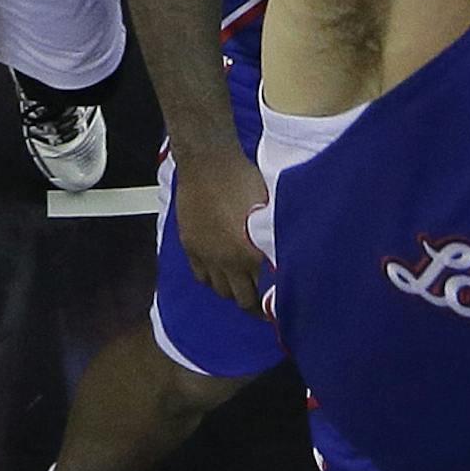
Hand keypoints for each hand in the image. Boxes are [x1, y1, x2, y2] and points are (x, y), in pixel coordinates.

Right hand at [176, 144, 269, 312]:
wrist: (209, 163)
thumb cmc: (243, 178)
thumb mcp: (268, 207)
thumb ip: (271, 235)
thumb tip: (280, 250)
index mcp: (250, 252)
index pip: (261, 292)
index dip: (269, 302)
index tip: (276, 306)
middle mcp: (226, 261)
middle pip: (240, 299)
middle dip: (252, 304)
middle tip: (261, 305)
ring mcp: (205, 256)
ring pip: (218, 290)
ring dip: (231, 291)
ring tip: (241, 286)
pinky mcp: (190, 247)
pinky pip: (200, 276)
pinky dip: (210, 279)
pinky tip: (220, 273)